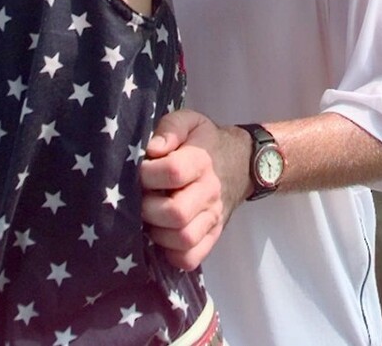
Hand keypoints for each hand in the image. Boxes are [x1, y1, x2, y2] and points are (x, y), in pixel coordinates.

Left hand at [139, 111, 248, 270]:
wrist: (241, 162)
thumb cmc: (205, 142)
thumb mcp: (190, 122)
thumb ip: (170, 128)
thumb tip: (152, 150)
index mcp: (202, 160)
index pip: (173, 172)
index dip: (148, 173)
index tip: (140, 170)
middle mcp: (209, 192)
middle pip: (176, 213)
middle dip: (148, 208)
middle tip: (141, 199)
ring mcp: (213, 218)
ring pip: (183, 239)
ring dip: (158, 232)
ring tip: (150, 218)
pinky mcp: (213, 236)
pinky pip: (191, 259)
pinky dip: (171, 254)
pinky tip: (162, 236)